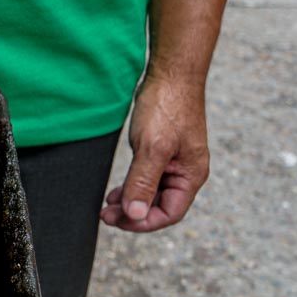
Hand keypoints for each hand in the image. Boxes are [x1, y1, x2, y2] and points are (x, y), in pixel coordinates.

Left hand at [100, 75, 209, 231]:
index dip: (142, 222)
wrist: (172, 74)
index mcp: (191, 176)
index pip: (169, 213)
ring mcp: (175, 163)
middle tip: (105, 215)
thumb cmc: (167, 107)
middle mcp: (186, 173)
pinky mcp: (163, 152)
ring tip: (106, 206)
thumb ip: (142, 183)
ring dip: (130, 202)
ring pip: (151, 194)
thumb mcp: (152, 148)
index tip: (117, 220)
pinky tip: (115, 191)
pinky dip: (131, 187)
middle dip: (132, 214)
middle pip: (159, 207)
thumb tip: (135, 214)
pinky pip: (148, 179)